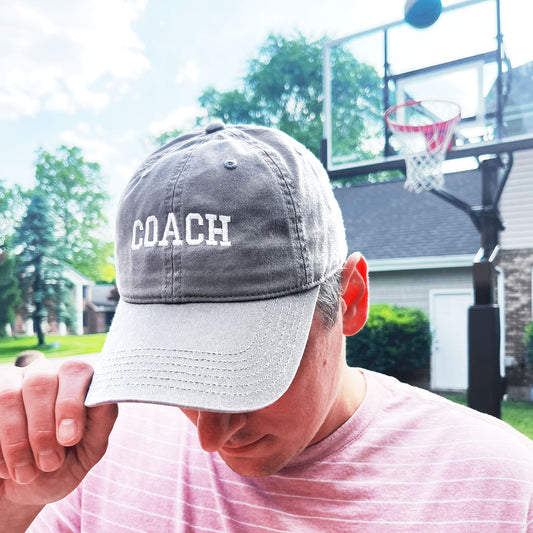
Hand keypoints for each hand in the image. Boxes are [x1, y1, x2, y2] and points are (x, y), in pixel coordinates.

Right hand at [0, 359, 116, 524]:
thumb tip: (104, 399)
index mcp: (75, 380)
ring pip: (9, 395)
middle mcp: (44, 374)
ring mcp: (11, 382)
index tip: (70, 439)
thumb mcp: (88, 450)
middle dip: (43, 428)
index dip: (71, 403)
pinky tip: (5, 469)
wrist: (20, 491)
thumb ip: (101, 423)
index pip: (75, 371)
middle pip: (41, 381)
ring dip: (17, 440)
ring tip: (26, 473)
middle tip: (49, 463)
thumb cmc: (61, 465)